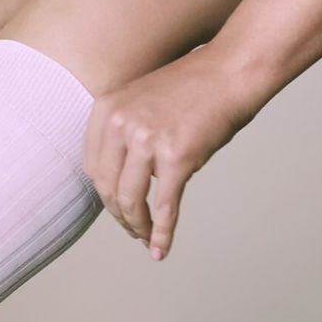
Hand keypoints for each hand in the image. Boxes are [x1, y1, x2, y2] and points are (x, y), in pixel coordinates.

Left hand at [82, 45, 257, 261]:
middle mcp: (120, 123)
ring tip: (145, 238)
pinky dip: (162, 233)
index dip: (104, 194)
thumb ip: (124, 131)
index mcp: (106, 108)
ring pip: (130, 200)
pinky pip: (164, 206)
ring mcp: (147, 139)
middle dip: (119, 215)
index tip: (116, 208)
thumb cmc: (192, 87)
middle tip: (132, 230)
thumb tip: (119, 176)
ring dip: (137, 226)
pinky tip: (160, 249)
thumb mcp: (141, 100)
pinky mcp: (176, 157)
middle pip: (107, 186)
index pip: (92, 166)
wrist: (229, 72)